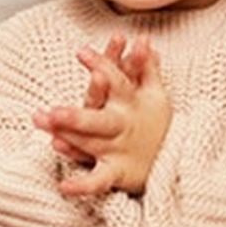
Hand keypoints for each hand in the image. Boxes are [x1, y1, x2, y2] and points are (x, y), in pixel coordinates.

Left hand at [33, 38, 170, 197]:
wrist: (176, 159)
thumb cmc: (158, 122)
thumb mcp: (156, 93)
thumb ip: (146, 67)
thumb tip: (144, 39)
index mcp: (130, 104)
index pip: (116, 81)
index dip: (101, 65)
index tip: (81, 51)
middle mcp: (122, 127)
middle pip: (97, 120)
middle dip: (75, 117)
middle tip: (51, 113)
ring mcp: (118, 150)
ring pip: (91, 146)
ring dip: (69, 143)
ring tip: (49, 139)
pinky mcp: (117, 173)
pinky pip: (99, 181)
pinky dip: (83, 186)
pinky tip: (64, 187)